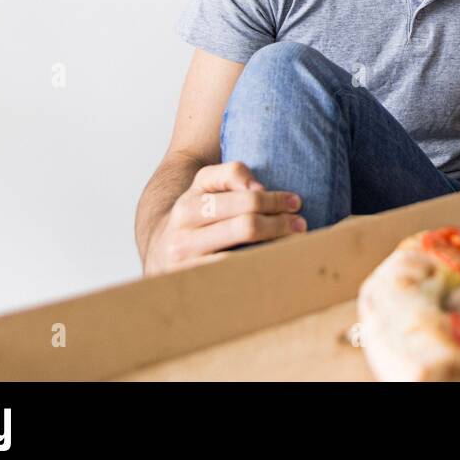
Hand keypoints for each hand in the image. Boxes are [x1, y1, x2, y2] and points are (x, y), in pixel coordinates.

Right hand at [143, 161, 304, 274]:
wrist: (159, 251)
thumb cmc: (195, 215)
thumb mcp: (205, 186)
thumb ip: (231, 174)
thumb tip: (257, 188)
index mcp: (188, 203)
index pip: (240, 195)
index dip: (273, 198)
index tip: (295, 202)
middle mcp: (182, 232)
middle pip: (246, 225)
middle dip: (280, 223)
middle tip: (300, 224)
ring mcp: (185, 262)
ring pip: (242, 255)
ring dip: (275, 248)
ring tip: (295, 244)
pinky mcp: (193, 284)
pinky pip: (234, 277)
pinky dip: (259, 270)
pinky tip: (276, 265)